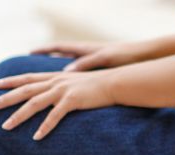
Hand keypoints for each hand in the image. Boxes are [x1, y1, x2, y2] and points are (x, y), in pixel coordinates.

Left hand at [0, 71, 114, 139]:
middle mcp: (56, 82)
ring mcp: (63, 90)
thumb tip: (59, 94)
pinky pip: (54, 116)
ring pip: (34, 103)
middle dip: (6, 98)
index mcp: (55, 76)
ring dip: (18, 115)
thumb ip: (66, 86)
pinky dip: (44, 127)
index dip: (10, 81)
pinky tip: (36, 137)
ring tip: (6, 126)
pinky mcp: (73, 100)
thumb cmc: (100, 84)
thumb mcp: (79, 82)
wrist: (116, 82)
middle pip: (25, 90)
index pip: (27, 78)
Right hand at [31, 41, 147, 71]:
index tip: (30, 53)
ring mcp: (95, 60)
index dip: (44, 50)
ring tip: (49, 79)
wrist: (145, 55)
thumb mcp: (103, 59)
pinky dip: (77, 77)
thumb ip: (85, 64)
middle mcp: (88, 53)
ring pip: (73, 64)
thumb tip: (64, 72)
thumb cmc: (126, 55)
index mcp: (86, 49)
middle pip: (62, 55)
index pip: (59, 47)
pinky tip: (73, 86)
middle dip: (48, 60)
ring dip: (61, 70)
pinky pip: (84, 72)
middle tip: (34, 67)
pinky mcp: (103, 68)